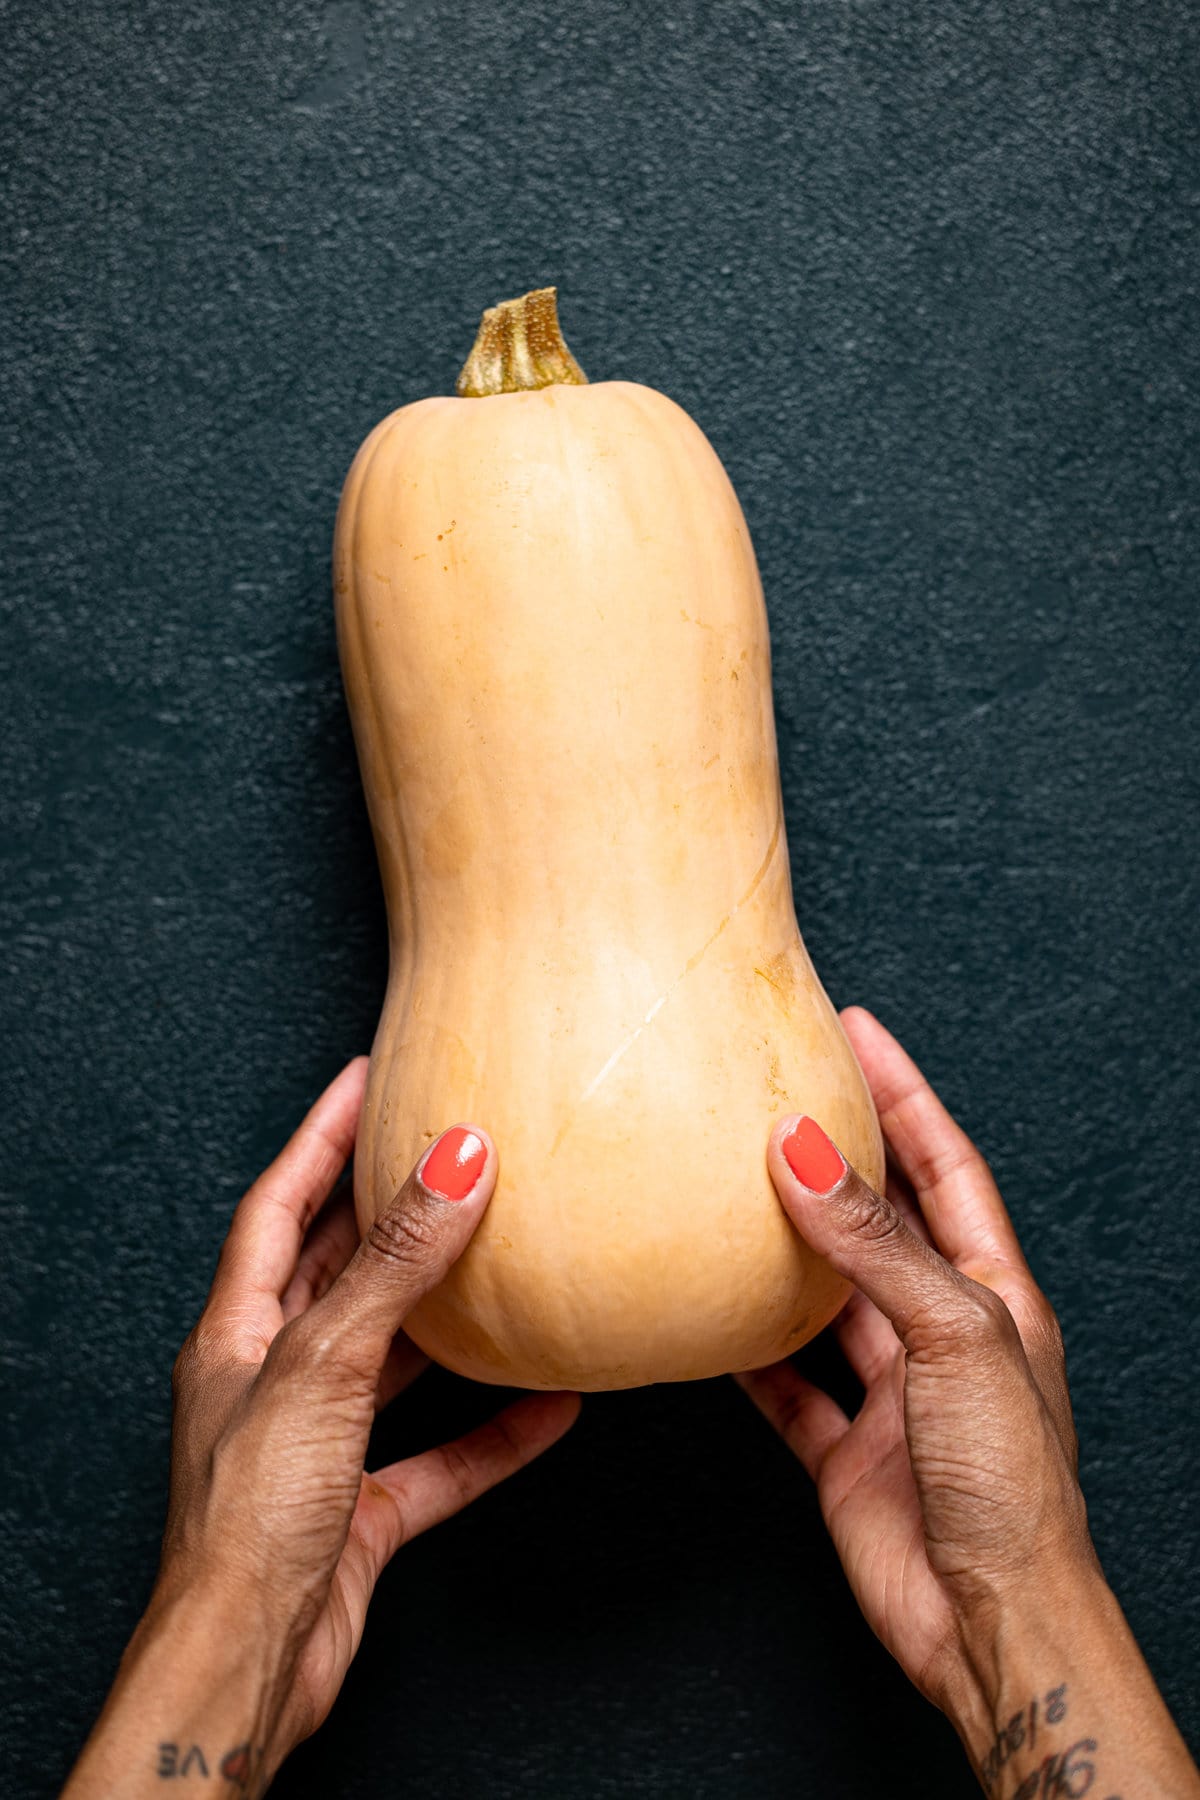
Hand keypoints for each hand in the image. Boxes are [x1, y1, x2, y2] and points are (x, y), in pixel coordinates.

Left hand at [65, 1060, 578, 1796]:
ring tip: (506, 1257)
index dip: (321, 1134)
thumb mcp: (327, 1363)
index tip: (365, 1075)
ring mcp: (317, 1445)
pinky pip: (438, 1456)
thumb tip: (456, 1160)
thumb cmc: (248, 1516)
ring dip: (447, 1315)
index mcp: (238, 1331)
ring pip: (390, 1358)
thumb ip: (398, 1264)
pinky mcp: (358, 1510)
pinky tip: (553, 1409)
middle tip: (446, 1148)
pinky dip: (493, 1432)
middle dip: (388, 1210)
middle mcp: (274, 1378)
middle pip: (336, 1272)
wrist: (245, 1664)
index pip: (280, 1203)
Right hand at [739, 1006, 1199, 1798]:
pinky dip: (746, 1350)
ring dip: (785, 1243)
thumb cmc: (1009, 1483)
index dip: (904, 1094)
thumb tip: (797, 1151)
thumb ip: (871, 1244)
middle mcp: (941, 1331)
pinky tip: (706, 1315)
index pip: (943, 1165)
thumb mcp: (951, 1335)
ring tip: (729, 1178)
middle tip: (779, 1083)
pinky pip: (786, 1384)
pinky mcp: (846, 1449)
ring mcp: (893, 1391)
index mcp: (992, 1292)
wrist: (991, 1621)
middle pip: (883, 1220)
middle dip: (838, 1152)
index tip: (856, 1031)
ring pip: (829, 1296)